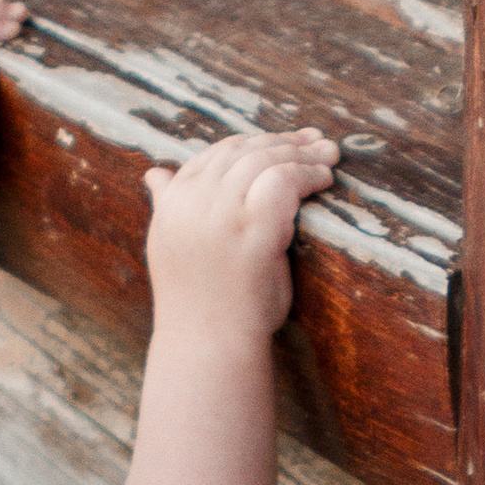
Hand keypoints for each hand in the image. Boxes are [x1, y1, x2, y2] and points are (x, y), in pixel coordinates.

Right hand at [142, 126, 339, 341]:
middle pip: (242, 151)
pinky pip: (285, 180)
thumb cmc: (197, 304)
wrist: (208, 345)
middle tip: (316, 140)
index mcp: (172, 203)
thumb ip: (168, 206)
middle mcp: (192, 201)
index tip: (281, 141)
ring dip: (303, 153)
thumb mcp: (173, 247)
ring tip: (329, 154)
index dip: (250, 143)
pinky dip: (309, 173)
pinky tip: (325, 178)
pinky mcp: (254, 227)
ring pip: (266, 159)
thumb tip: (155, 173)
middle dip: (282, 140)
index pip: (212, 155)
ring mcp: (222, 212)